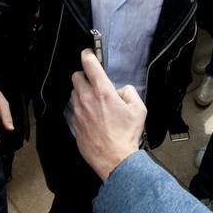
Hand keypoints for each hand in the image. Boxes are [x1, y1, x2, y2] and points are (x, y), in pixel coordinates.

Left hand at [71, 49, 145, 179]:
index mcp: (103, 91)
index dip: (88, 55)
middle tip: (93, 81)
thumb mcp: (139, 109)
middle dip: (84, 75)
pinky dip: (80, 109)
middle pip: (76, 76)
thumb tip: (121, 90)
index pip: (89, 64)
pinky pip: (73, 110)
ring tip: (94, 102)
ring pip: (73, 93)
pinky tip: (91, 117)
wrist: (115, 159)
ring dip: (81, 92)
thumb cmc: (127, 135)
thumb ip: (129, 92)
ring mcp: (78, 112)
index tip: (89, 54)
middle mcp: (86, 99)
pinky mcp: (74, 125)